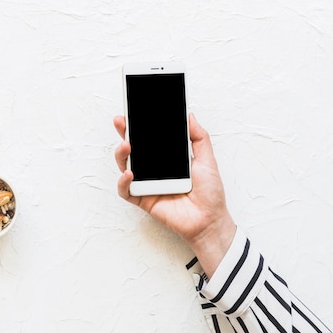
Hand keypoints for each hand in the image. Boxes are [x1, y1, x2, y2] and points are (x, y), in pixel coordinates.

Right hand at [114, 114, 235, 276]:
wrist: (210, 220)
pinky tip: (130, 174)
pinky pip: (125, 191)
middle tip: (121, 121)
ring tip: (126, 146)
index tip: (135, 112)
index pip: (149, 139)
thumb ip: (199, 138)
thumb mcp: (207, 160)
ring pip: (125, 167)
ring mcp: (146, 185)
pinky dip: (123, 182)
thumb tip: (190, 116)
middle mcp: (153, 170)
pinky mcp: (142, 200)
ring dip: (121, 155)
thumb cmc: (209, 194)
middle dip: (124, 134)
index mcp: (167, 159)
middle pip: (133, 150)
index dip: (140, 126)